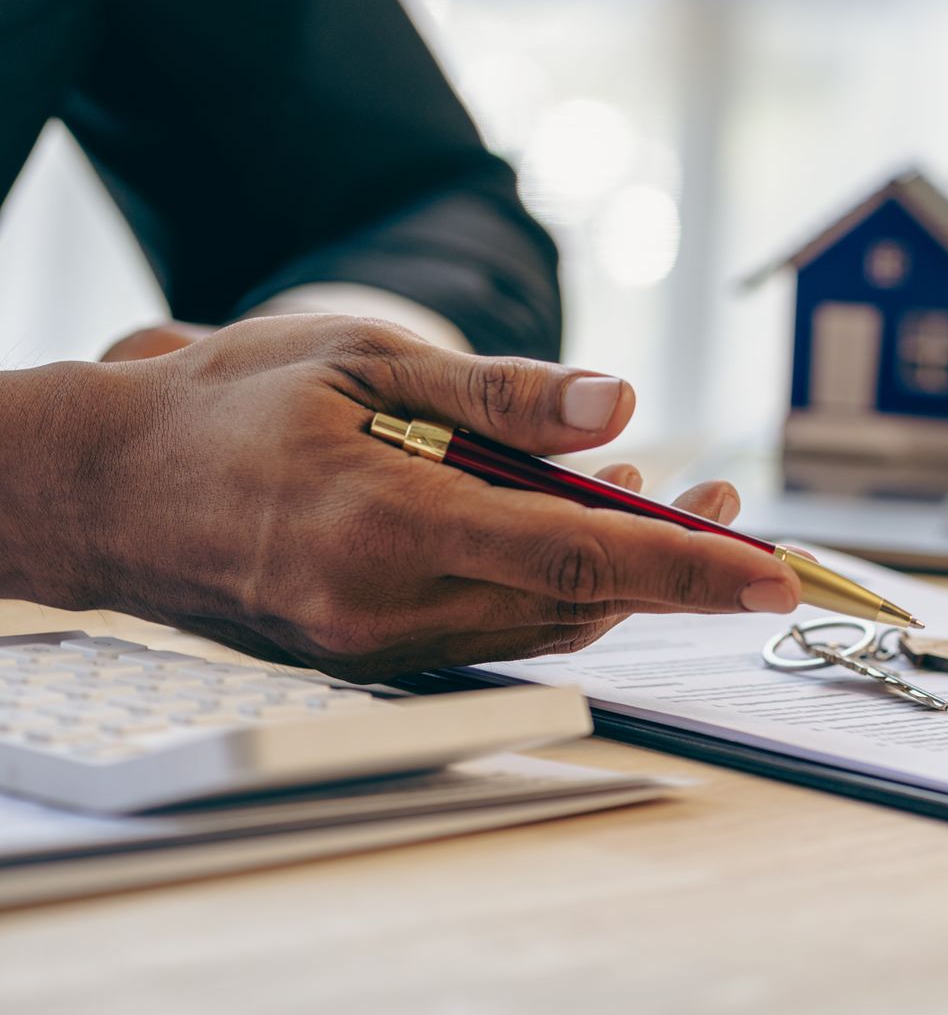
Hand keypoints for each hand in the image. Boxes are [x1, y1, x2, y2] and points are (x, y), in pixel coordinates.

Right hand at [4, 316, 800, 680]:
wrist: (107, 489)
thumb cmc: (229, 406)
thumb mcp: (363, 360)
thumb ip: (499, 393)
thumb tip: (617, 408)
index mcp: (387, 527)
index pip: (576, 558)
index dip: (687, 567)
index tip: (772, 574)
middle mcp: (385, 608)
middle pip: (575, 601)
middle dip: (670, 558)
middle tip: (731, 502)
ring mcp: (375, 646)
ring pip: (541, 620)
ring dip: (618, 569)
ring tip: (668, 498)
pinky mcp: (370, 654)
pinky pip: (495, 626)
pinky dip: (553, 582)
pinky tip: (577, 520)